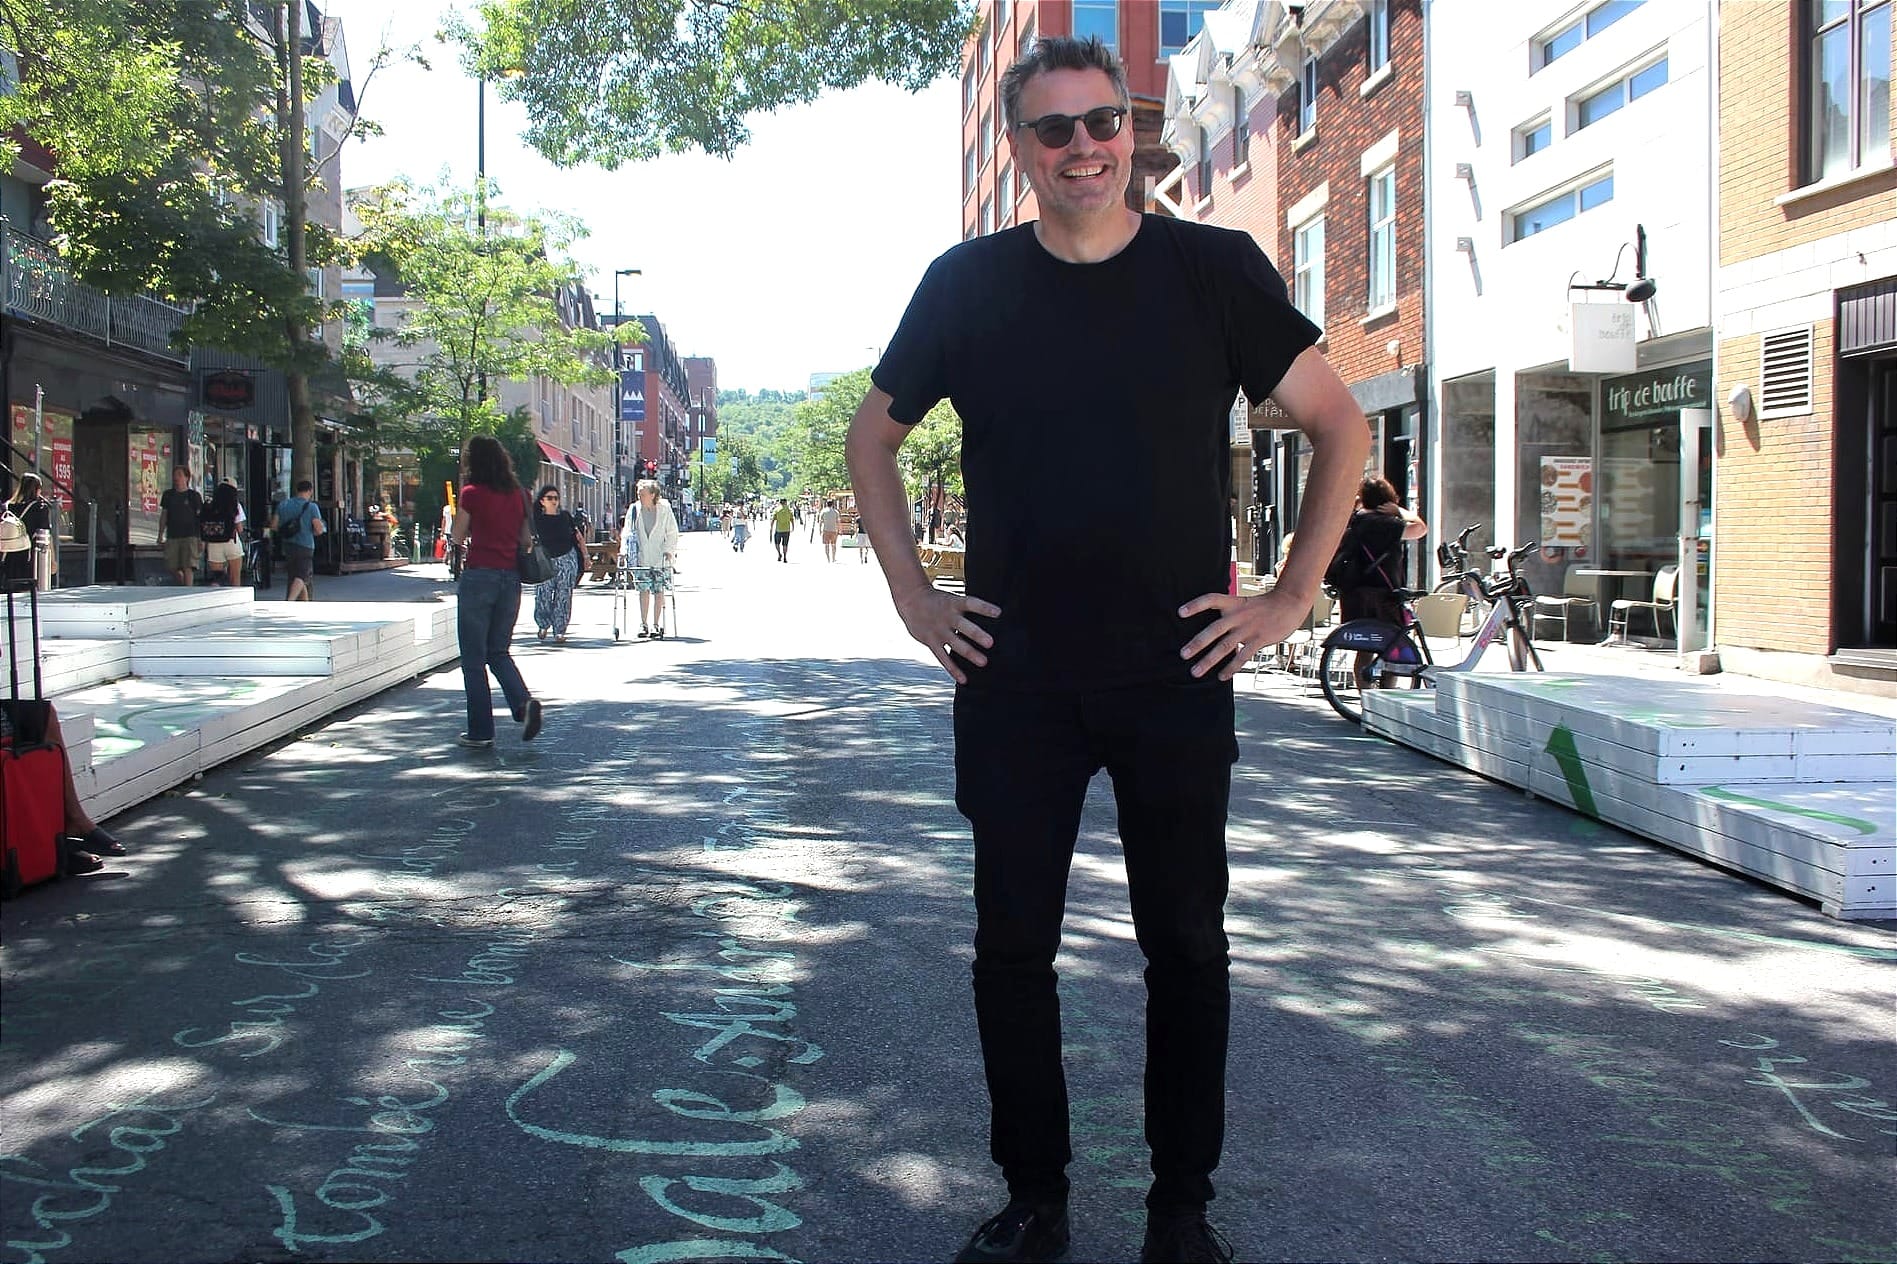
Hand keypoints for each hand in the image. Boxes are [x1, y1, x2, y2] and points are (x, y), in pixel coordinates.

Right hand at [894, 586, 1001, 684]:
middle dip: (977, 635)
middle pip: (964, 627)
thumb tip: (993, 616)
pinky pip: (943, 658)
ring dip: (970, 653)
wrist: (911, 600)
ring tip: (983, 662)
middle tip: (990, 643)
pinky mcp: (932, 642)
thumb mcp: (951, 598)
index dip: (984, 608)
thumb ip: (966, 608)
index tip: (998, 613)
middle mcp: (947, 617)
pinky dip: (953, 669)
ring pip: (956, 644)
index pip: (971, 604)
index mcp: (954, 603)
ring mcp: (939, 631)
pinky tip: (964, 679)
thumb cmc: (938, 600)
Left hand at [1177, 589, 1311, 680]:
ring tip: (1195, 672)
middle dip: (1197, 643)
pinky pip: (1242, 656)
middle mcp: (1238, 615)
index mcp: (1233, 604)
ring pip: (1225, 646)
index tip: (1180, 612)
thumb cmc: (1263, 606)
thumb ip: (1228, 613)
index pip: (1210, 599)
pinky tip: (1221, 677)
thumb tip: (1210, 628)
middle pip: (1214, 629)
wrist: (1289, 604)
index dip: (1195, 605)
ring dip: (1209, 660)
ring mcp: (1249, 628)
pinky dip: (1231, 668)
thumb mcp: (1243, 603)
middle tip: (1183, 655)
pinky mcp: (1259, 639)